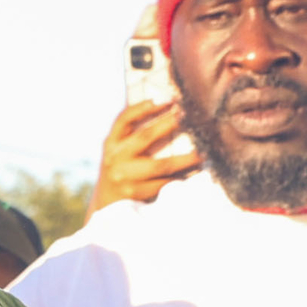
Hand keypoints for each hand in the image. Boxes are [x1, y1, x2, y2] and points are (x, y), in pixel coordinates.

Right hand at [95, 92, 199, 207]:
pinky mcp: (136, 193)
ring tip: (201, 152)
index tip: (165, 100)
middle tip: (187, 115)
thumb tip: (160, 107)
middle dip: (168, 124)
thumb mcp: (117, 152)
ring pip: (161, 164)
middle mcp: (115, 158)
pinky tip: (194, 171)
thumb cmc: (119, 171)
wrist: (105, 206)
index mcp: (110, 143)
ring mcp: (125, 177)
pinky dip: (180, 176)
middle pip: (145, 137)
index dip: (143, 108)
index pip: (124, 120)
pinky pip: (164, 183)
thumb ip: (130, 134)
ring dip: (185, 158)